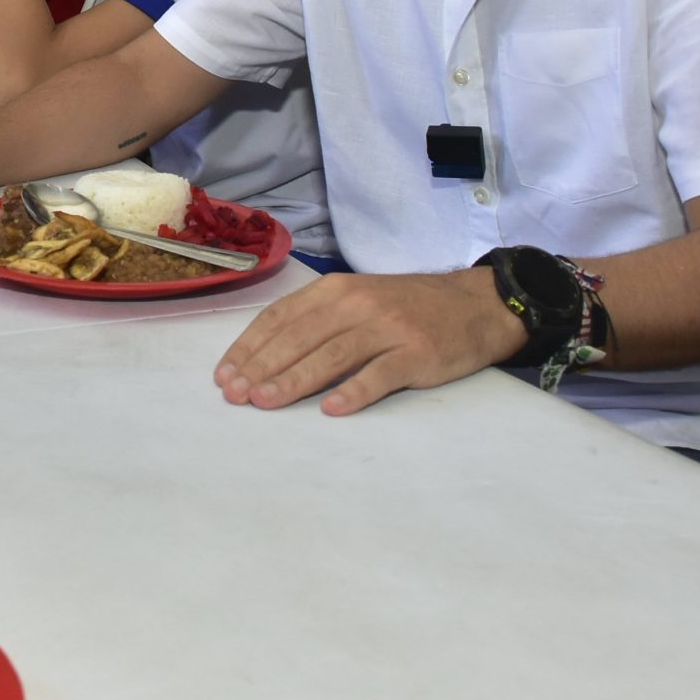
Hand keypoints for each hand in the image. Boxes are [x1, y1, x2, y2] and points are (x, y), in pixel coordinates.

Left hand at [213, 269, 526, 414]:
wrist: (475, 304)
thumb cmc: (406, 307)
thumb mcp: (358, 299)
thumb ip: (317, 320)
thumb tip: (264, 355)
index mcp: (335, 290)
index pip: (281, 317)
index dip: (249, 346)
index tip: (224, 375)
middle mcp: (357, 304)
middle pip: (300, 337)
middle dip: (261, 367)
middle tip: (234, 395)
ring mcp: (388, 328)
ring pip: (332, 355)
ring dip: (294, 380)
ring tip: (265, 402)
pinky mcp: (417, 353)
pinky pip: (381, 374)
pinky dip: (355, 392)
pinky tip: (331, 409)